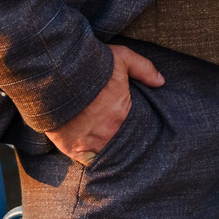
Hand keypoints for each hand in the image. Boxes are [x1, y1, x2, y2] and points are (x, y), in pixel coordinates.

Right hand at [47, 44, 163, 160]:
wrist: (57, 75)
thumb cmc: (91, 65)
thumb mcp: (122, 57)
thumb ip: (144, 69)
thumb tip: (161, 81)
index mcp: (122, 114)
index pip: (135, 129)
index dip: (135, 130)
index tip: (133, 127)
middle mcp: (109, 132)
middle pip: (120, 144)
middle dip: (122, 142)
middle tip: (118, 136)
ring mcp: (90, 142)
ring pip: (105, 154)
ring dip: (107, 151)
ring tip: (107, 147)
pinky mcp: (71, 147)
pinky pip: (85, 161)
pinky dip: (89, 159)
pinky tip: (93, 156)